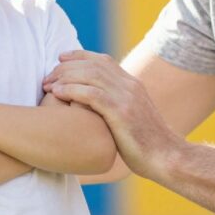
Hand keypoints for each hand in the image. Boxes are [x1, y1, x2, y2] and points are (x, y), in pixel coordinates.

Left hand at [43, 51, 180, 178]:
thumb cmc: (146, 146)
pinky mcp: (122, 112)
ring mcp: (127, 97)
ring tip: (47, 85)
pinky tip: (58, 94)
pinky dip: (72, 90)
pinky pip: (92, 94)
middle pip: (93, 64)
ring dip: (65, 77)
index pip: (103, 60)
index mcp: (133, 85)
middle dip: (66, 67)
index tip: (60, 60)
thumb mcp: (133, 119)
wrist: (166, 158)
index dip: (80, 56)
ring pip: (91, 74)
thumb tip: (99, 110)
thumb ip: (118, 108)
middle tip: (47, 77)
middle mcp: (130, 86)